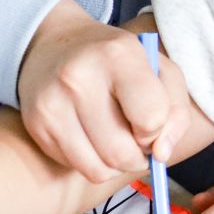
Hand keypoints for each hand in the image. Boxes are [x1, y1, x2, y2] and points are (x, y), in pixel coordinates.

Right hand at [16, 0, 188, 182]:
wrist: (56, 44)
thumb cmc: (118, 61)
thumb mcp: (160, 70)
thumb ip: (176, 113)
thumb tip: (161, 154)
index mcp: (118, 55)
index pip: (151, 118)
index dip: (158, 129)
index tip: (150, 120)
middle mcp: (79, 77)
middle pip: (123, 152)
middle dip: (138, 156)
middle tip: (136, 139)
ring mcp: (52, 103)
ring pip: (99, 169)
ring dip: (117, 165)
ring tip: (116, 139)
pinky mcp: (36, 124)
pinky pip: (77, 167)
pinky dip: (93, 162)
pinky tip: (92, 138)